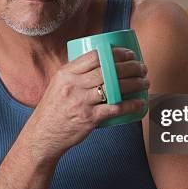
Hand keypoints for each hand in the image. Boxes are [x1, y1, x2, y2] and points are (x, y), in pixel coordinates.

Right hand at [23, 48, 148, 161]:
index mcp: (66, 74)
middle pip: (108, 70)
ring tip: (145, 82)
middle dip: (131, 67)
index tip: (129, 54)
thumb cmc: (53, 109)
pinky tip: (140, 102)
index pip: (95, 56)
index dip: (116, 53)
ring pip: (114, 87)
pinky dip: (131, 105)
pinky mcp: (89, 118)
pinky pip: (115, 108)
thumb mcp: (58, 85)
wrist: (42, 135)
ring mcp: (81, 102)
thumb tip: (99, 61)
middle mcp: (73, 85)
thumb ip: (75, 74)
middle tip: (142, 68)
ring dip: (135, 83)